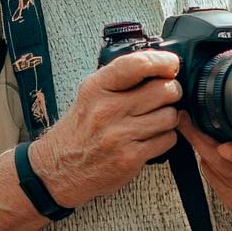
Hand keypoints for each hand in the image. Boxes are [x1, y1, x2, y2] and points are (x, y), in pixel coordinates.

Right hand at [27, 50, 181, 208]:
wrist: (58, 169)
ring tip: (155, 120)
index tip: (171, 64)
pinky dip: (165, 138)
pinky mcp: (131, 157)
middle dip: (173, 91)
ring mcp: (120, 134)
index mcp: (98, 87)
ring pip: (170, 116)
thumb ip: (121, 79)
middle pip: (164, 90)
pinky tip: (151, 138)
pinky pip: (167, 139)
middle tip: (168, 95)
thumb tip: (159, 65)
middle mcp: (108, 109)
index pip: (138, 64)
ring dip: (169, 118)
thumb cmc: (79, 130)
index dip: (162, 61)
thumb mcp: (91, 95)